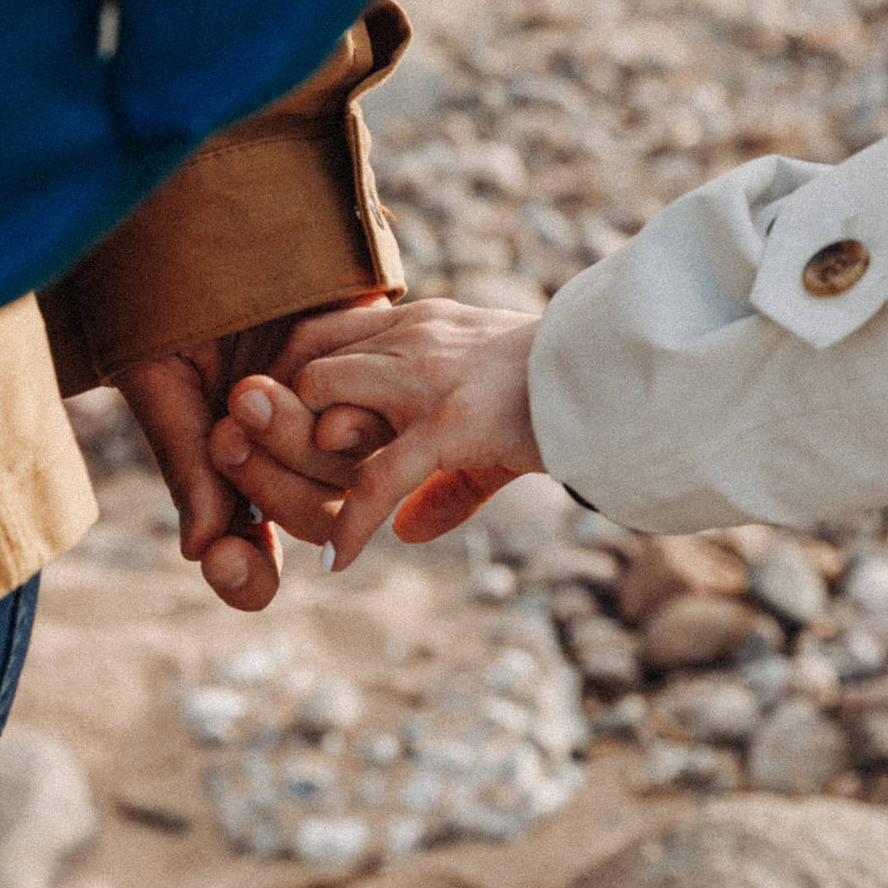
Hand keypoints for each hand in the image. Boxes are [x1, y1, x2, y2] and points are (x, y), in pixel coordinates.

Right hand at [112, 294, 386, 610]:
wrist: (192, 212)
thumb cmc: (160, 302)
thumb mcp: (162, 388)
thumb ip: (188, 468)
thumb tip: (204, 550)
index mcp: (238, 471)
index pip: (255, 559)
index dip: (245, 578)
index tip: (226, 559)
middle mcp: (294, 448)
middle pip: (312, 516)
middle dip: (268, 483)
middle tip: (226, 429)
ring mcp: (337, 403)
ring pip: (351, 470)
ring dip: (300, 441)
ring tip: (252, 391)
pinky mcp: (373, 352)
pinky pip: (378, 404)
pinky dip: (335, 397)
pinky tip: (290, 371)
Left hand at [275, 298, 547, 571]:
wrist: (622, 372)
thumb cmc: (566, 393)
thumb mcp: (494, 423)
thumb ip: (446, 479)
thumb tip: (407, 532)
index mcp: (418, 324)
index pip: (318, 334)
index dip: (285, 382)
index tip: (277, 431)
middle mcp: (413, 338)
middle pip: (306, 368)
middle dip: (279, 420)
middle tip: (265, 473)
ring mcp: (430, 379)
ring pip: (323, 407)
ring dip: (298, 462)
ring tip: (294, 511)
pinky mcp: (452, 424)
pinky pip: (378, 480)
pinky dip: (349, 526)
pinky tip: (338, 563)